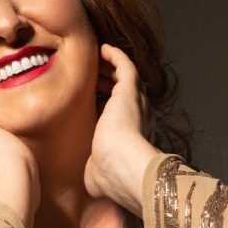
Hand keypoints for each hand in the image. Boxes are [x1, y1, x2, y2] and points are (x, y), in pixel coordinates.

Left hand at [83, 44, 160, 216]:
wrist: (120, 167)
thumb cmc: (109, 177)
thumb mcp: (97, 174)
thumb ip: (93, 170)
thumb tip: (88, 180)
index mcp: (132, 137)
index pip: (118, 116)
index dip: (104, 106)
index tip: (91, 102)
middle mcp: (139, 117)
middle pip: (123, 94)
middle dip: (108, 84)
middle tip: (93, 77)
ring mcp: (137, 103)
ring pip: (124, 77)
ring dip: (110, 68)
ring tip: (96, 59)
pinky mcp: (131, 91)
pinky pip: (125, 65)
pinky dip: (116, 55)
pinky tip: (103, 48)